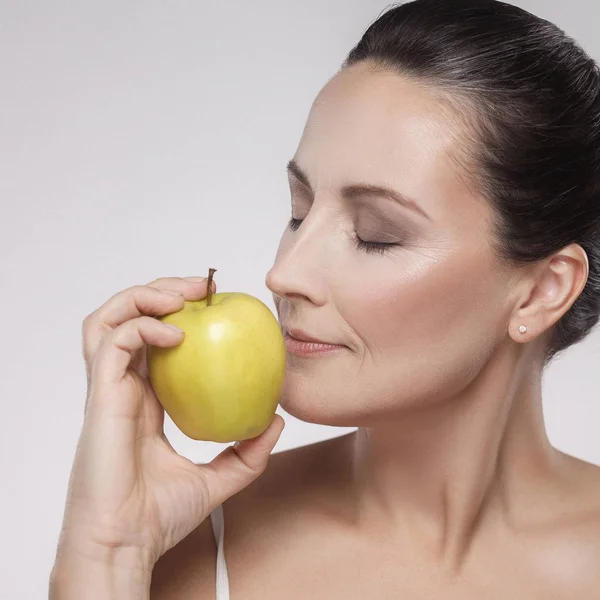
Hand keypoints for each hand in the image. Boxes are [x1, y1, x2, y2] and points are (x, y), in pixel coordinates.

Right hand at [54, 276, 284, 571]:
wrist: (126, 545)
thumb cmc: (158, 517)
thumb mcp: (219, 478)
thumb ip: (247, 452)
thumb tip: (276, 421)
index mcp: (143, 401)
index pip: (153, 342)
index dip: (178, 316)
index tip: (214, 305)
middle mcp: (122, 388)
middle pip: (128, 318)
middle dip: (161, 291)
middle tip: (201, 286)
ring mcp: (107, 390)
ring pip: (108, 319)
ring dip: (144, 296)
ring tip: (182, 296)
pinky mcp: (100, 396)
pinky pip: (113, 342)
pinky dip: (143, 326)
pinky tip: (177, 333)